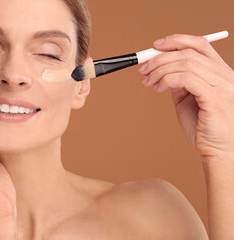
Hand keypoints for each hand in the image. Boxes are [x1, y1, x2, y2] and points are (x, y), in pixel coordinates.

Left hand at [138, 33, 233, 159]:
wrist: (217, 150)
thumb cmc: (203, 126)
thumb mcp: (187, 98)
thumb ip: (179, 81)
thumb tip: (161, 67)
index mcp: (220, 71)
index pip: (199, 44)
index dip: (175, 41)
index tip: (154, 46)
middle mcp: (225, 75)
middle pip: (188, 53)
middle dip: (159, 58)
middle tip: (143, 70)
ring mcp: (223, 86)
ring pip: (185, 63)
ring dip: (160, 71)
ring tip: (148, 82)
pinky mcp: (215, 98)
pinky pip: (186, 79)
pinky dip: (167, 80)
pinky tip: (158, 89)